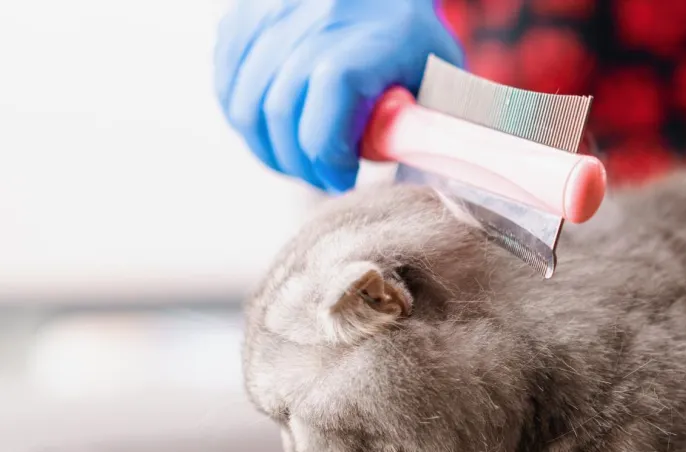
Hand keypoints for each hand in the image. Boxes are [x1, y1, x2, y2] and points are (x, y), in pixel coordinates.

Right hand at [214, 0, 462, 191]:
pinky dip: (245, 117)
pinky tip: (272, 129)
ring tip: (296, 159)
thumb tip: (396, 166)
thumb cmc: (409, 35)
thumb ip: (420, 124)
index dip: (327, 160)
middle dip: (299, 164)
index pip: (323, 119)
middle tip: (321, 176)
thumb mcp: (435, 75)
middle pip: (280, 115)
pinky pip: (227, 82)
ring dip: (267, 148)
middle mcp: (311, 21)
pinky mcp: (243, 14)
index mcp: (364, 43)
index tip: (343, 178)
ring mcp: (270, 13)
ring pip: (244, 105)